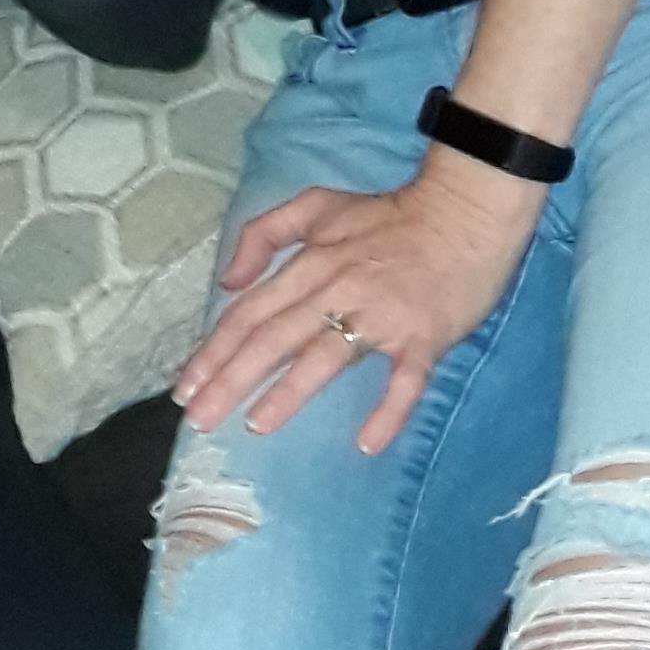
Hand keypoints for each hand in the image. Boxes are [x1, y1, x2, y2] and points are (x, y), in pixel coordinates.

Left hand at [177, 159, 542, 452]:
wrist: (467, 214)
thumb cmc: (389, 216)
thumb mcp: (317, 206)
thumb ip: (266, 233)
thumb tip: (228, 280)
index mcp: (309, 264)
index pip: (249, 313)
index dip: (213, 351)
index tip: (183, 388)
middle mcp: (336, 290)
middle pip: (273, 339)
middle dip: (230, 380)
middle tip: (199, 419)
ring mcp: (381, 316)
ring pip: (325, 357)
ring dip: (288, 394)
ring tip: (256, 426)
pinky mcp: (423, 338)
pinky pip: (404, 382)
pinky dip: (388, 412)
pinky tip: (366, 443)